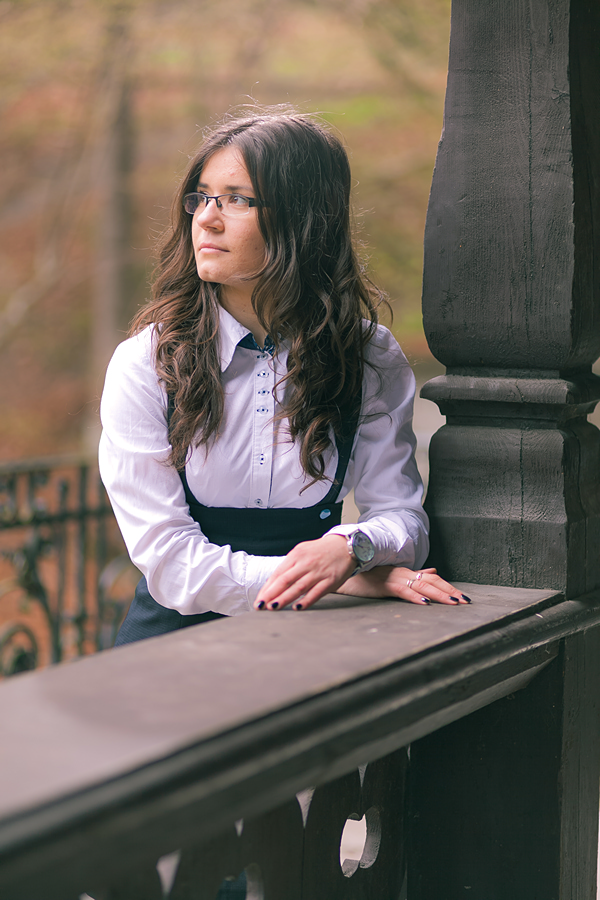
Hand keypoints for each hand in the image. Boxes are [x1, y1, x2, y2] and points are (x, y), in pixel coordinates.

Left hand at [254, 534, 354, 610]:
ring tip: (274, 607)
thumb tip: (273, 584)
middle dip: (271, 594)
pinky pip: (316, 592)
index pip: (278, 574)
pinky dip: (306, 600)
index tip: (259, 600)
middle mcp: (306, 563)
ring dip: (285, 598)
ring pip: (298, 587)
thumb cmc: (321, 551)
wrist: (345, 545)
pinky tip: (298, 607)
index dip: (267, 588)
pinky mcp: (330, 580)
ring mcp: (318, 572)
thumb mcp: (302, 552)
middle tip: (261, 606)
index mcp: (296, 555)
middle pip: (285, 580)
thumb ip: (289, 567)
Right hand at [337, 566, 470, 605]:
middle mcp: (403, 573)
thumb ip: (413, 575)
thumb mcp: (392, 577)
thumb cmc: (365, 578)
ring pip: (421, 586)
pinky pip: (402, 591)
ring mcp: (394, 578)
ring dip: (439, 595)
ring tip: (453, 603)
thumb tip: (433, 572)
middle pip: (432, 581)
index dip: (448, 587)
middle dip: (449, 591)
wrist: (344, 573)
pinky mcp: (384, 586)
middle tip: (465, 602)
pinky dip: (414, 597)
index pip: (432, 578)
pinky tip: (424, 604)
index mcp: (405, 572)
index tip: (461, 597)